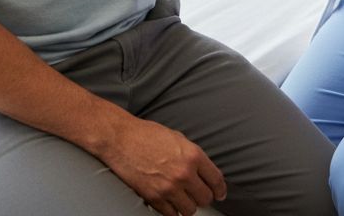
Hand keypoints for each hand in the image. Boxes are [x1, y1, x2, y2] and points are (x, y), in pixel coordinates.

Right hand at [97, 115, 226, 215]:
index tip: (220, 193)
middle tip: (200, 194)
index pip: (216, 179)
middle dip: (204, 197)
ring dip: (188, 205)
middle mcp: (184, 173)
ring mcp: (169, 188)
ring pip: (190, 210)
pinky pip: (171, 214)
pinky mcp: (154, 198)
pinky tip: (170, 202)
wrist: (123, 140)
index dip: (220, 189)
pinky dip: (172, 210)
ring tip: (184, 198)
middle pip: (205, 198)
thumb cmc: (148, 135)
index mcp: (193, 155)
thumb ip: (192, 156)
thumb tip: (203, 171)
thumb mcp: (178, 138)